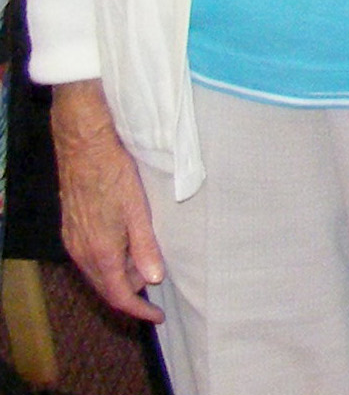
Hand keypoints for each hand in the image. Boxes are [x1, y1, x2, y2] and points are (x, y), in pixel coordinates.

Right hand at [51, 85, 162, 322]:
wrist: (84, 150)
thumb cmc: (115, 176)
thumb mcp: (138, 212)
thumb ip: (145, 248)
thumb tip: (153, 280)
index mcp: (101, 252)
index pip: (118, 295)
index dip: (138, 310)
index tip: (157, 317)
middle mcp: (82, 253)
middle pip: (106, 288)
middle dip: (131, 293)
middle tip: (157, 287)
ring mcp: (73, 242)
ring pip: (98, 274)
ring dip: (121, 276)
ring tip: (146, 264)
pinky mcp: (71, 231)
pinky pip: (91, 259)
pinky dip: (110, 262)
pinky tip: (127, 249)